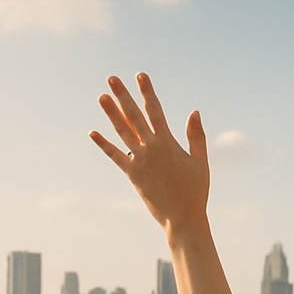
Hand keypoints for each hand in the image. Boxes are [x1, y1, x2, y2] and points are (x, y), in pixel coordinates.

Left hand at [90, 72, 209, 235]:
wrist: (183, 218)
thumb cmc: (195, 190)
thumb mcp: (201, 162)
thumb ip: (196, 136)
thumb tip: (194, 112)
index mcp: (168, 143)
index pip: (155, 111)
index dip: (147, 92)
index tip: (141, 75)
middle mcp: (151, 149)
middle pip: (134, 116)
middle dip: (123, 96)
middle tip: (112, 78)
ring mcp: (139, 161)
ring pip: (122, 132)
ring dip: (111, 113)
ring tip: (101, 96)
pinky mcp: (132, 174)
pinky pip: (114, 156)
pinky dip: (104, 144)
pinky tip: (92, 132)